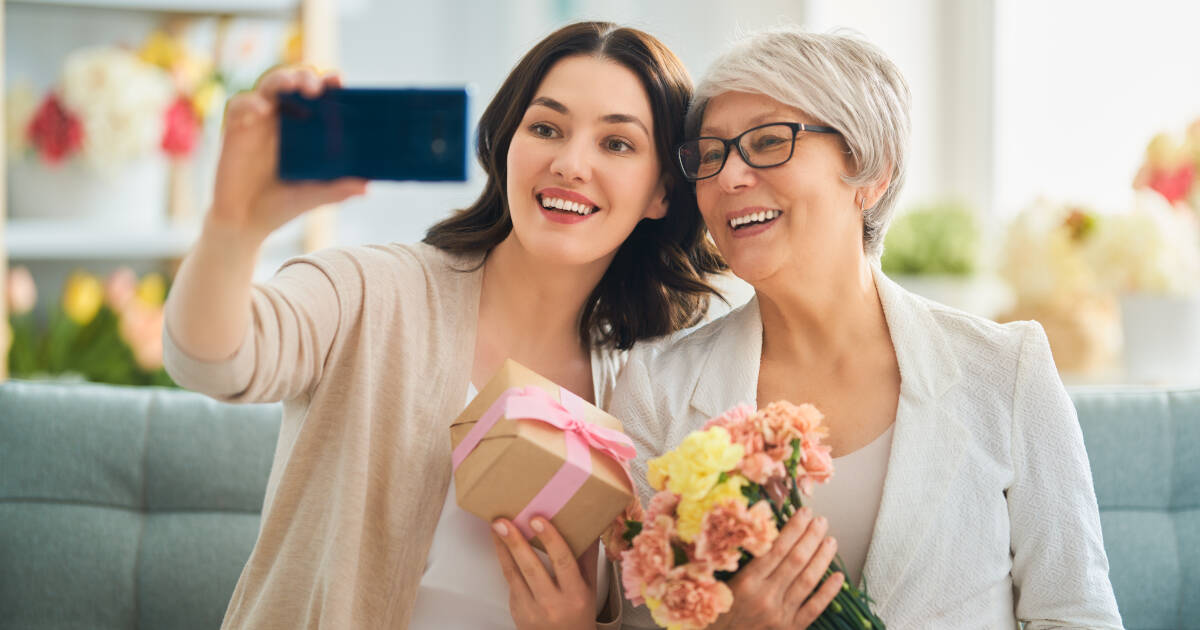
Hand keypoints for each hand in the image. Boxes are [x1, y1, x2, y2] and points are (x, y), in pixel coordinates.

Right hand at [211, 66, 366, 241]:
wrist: (246, 223)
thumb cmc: (283, 206)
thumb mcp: (313, 197)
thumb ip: (337, 190)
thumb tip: (366, 187)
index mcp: (307, 129)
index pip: (320, 97)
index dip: (329, 84)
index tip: (339, 80)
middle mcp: (285, 120)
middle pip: (295, 83)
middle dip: (305, 76)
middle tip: (316, 87)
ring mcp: (260, 122)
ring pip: (269, 86)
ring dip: (281, 80)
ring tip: (292, 85)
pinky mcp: (235, 129)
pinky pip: (240, 105)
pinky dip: (250, 103)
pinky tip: (261, 110)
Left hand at [492, 517, 598, 629]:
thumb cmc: (578, 614)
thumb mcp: (590, 588)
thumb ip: (588, 558)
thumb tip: (589, 527)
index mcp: (575, 594)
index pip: (563, 562)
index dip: (550, 539)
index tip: (538, 520)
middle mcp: (553, 603)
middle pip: (532, 568)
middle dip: (516, 543)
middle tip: (504, 521)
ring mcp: (531, 609)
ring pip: (514, 574)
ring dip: (503, 548)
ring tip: (496, 527)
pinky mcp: (517, 610)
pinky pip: (510, 581)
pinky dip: (504, 560)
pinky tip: (500, 544)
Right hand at [707, 508, 843, 629]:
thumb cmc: (718, 613)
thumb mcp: (721, 583)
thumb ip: (741, 562)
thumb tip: (762, 534)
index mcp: (747, 582)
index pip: (776, 548)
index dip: (793, 528)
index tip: (803, 513)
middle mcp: (765, 597)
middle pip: (795, 560)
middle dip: (810, 537)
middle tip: (820, 521)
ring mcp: (780, 614)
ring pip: (807, 580)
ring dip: (822, 559)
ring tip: (831, 541)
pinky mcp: (790, 628)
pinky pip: (814, 608)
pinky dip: (828, 592)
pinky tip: (838, 577)